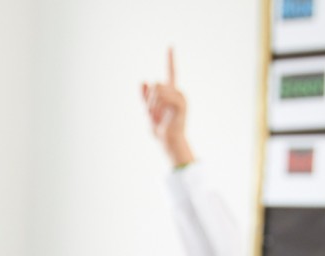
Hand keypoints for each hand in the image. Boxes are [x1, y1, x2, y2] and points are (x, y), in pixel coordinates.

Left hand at [140, 47, 193, 166]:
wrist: (167, 140)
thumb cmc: (159, 128)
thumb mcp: (147, 110)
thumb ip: (145, 96)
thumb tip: (143, 80)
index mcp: (170, 92)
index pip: (171, 72)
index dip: (170, 59)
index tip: (170, 46)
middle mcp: (177, 92)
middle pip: (156, 84)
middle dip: (149, 99)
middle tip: (151, 114)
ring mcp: (181, 96)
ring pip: (158, 89)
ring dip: (151, 104)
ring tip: (156, 116)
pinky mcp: (182, 102)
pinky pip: (163, 96)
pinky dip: (157, 106)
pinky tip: (160, 116)